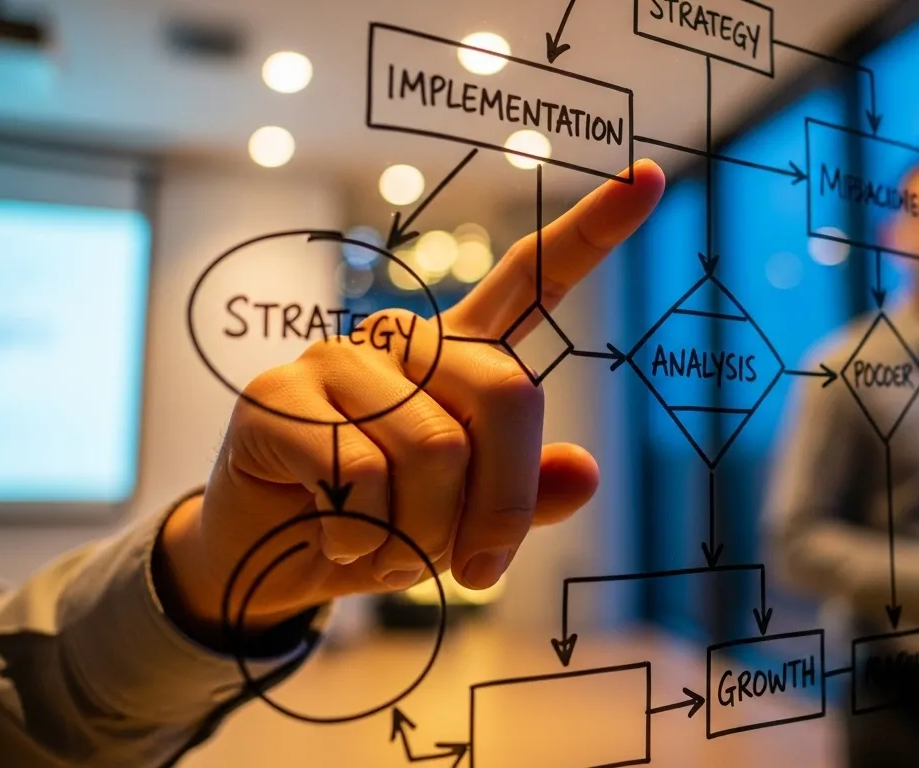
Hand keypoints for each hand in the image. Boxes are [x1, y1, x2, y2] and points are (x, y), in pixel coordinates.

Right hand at [157, 160, 665, 640]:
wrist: (268, 562)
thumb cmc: (380, 530)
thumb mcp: (465, 524)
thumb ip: (526, 497)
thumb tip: (586, 473)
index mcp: (460, 355)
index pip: (533, 279)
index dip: (594, 230)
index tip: (650, 177)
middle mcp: (405, 338)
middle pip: (507, 395)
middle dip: (504, 505)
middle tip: (477, 570)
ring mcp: (339, 357)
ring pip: (434, 452)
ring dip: (421, 538)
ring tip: (383, 550)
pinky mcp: (278, 393)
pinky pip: (358, 475)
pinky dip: (360, 540)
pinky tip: (335, 540)